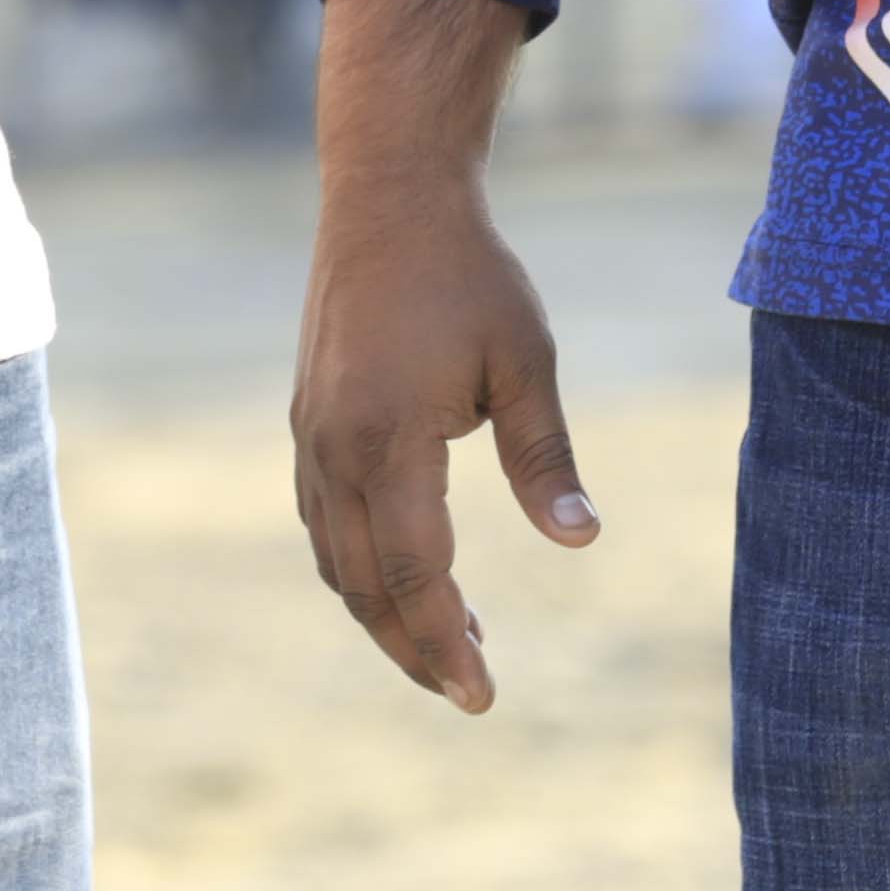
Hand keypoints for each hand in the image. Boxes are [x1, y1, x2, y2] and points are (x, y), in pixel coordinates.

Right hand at [287, 0, 590, 711]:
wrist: (388, 195)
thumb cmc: (469, 274)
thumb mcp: (525, 362)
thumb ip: (546, 459)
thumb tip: (582, 540)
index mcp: (388, 443)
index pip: (416, 577)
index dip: (448, 644)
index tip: (484, 695)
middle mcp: (334, 451)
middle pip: (366, 587)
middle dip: (416, 649)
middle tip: (470, 691)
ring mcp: (311, 437)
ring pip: (336, 561)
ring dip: (385, 613)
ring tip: (449, 639)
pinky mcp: (307, 421)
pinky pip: (322, 522)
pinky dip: (358, 566)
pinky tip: (402, 572)